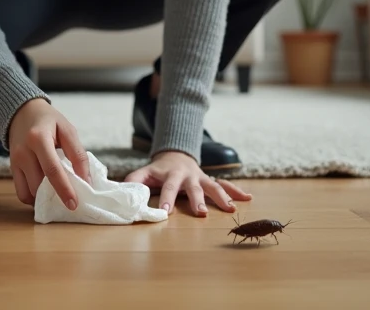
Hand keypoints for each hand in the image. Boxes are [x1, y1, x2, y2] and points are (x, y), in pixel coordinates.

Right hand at [6, 97, 90, 210]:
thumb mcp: (67, 130)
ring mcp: (15, 162)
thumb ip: (77, 154)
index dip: (64, 189)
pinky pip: (21, 192)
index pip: (52, 169)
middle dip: (56, 196)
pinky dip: (33, 197)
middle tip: (71, 201)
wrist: (22, 112)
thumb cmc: (48, 120)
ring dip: (45, 198)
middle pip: (39, 184)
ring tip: (59, 196)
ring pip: (29, 191)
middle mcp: (23, 152)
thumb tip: (85, 180)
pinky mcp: (11, 168)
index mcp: (38, 138)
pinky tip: (45, 193)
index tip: (74, 204)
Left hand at [124, 150, 251, 216]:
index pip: (168, 188)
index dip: (166, 199)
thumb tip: (121, 191)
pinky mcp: (211, 180)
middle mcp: (189, 175)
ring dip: (222, 197)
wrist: (176, 154)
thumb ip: (134, 181)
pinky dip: (237, 191)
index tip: (166, 213)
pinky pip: (226, 185)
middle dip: (198, 201)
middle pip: (194, 188)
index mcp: (171, 174)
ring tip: (230, 209)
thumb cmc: (158, 170)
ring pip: (214, 186)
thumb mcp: (144, 172)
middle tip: (200, 214)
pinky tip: (248, 198)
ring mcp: (202, 177)